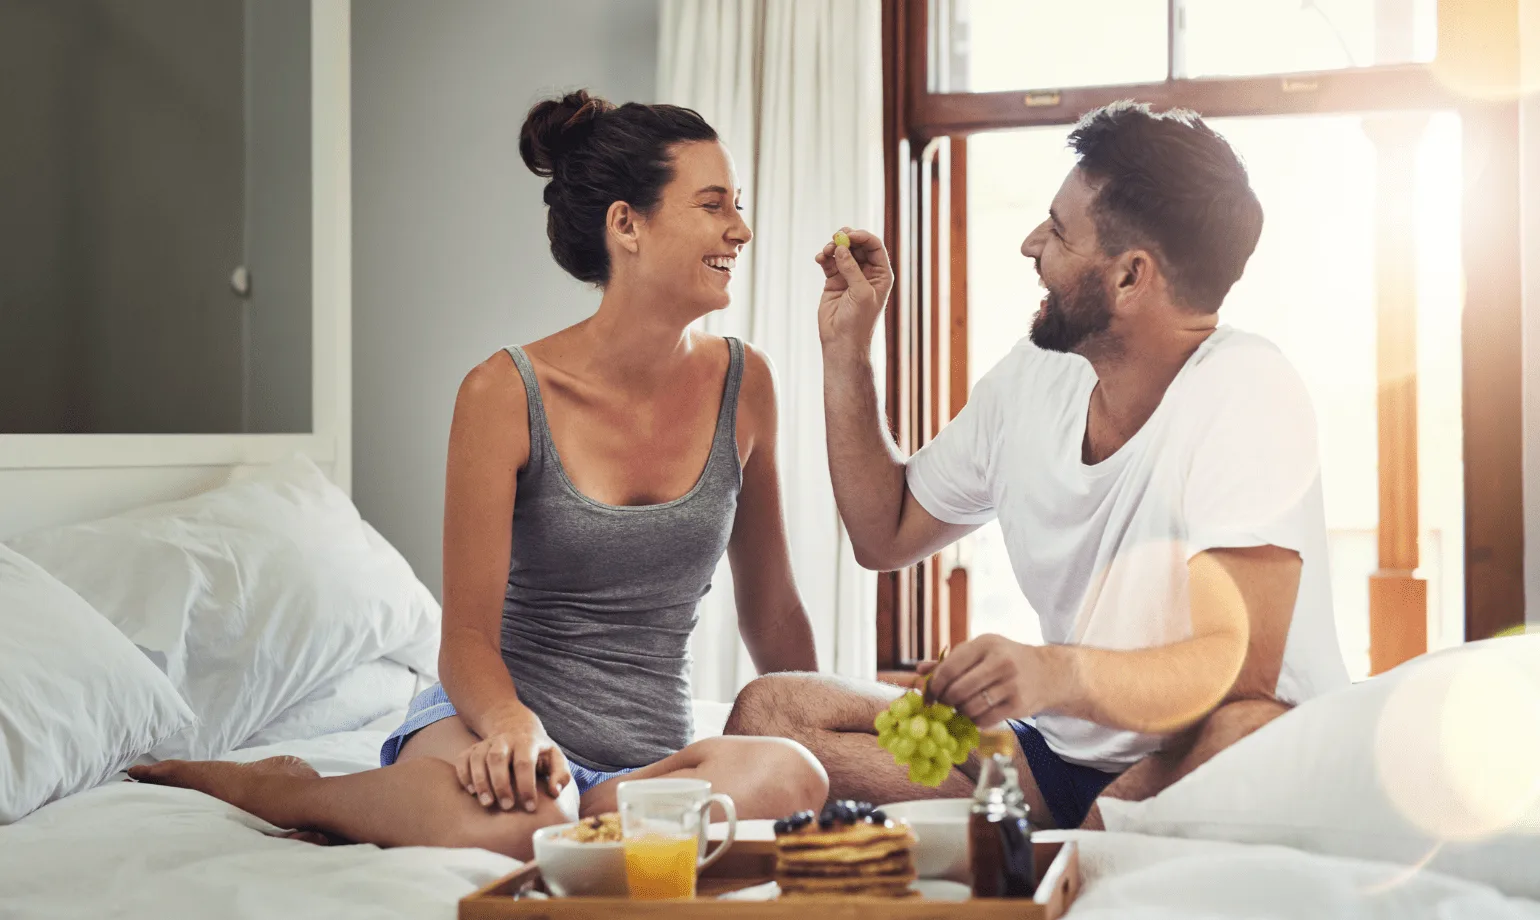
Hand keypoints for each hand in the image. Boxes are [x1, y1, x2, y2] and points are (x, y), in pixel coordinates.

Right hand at [454, 706, 571, 811]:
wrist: (516, 727)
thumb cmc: (538, 751)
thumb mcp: (555, 758)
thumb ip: (560, 774)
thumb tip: (555, 792)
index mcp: (527, 742)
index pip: (525, 763)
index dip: (526, 786)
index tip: (530, 807)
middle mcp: (505, 740)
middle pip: (498, 758)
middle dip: (501, 784)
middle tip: (506, 806)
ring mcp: (486, 743)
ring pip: (478, 758)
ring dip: (481, 781)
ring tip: (487, 803)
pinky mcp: (472, 748)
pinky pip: (463, 759)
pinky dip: (464, 775)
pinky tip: (471, 791)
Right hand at [815, 228, 893, 355]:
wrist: (842, 342)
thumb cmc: (858, 321)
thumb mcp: (860, 293)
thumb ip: (851, 268)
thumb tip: (842, 247)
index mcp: (880, 274)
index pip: (874, 247)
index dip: (863, 237)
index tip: (849, 235)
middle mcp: (866, 272)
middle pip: (857, 245)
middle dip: (846, 239)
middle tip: (835, 238)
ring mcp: (849, 276)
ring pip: (842, 251)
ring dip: (833, 247)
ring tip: (825, 252)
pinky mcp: (834, 281)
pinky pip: (829, 262)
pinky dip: (824, 257)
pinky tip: (819, 259)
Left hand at [920, 634, 1057, 727]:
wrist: (1048, 672)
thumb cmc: (1006, 659)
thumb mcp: (981, 651)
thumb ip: (950, 660)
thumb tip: (919, 670)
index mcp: (986, 644)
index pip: (950, 667)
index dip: (935, 684)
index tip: (931, 693)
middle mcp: (1000, 662)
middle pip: (958, 690)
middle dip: (946, 701)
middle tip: (944, 704)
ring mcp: (1011, 684)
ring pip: (970, 707)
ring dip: (960, 712)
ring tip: (961, 708)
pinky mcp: (1018, 705)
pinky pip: (985, 719)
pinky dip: (975, 720)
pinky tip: (976, 715)